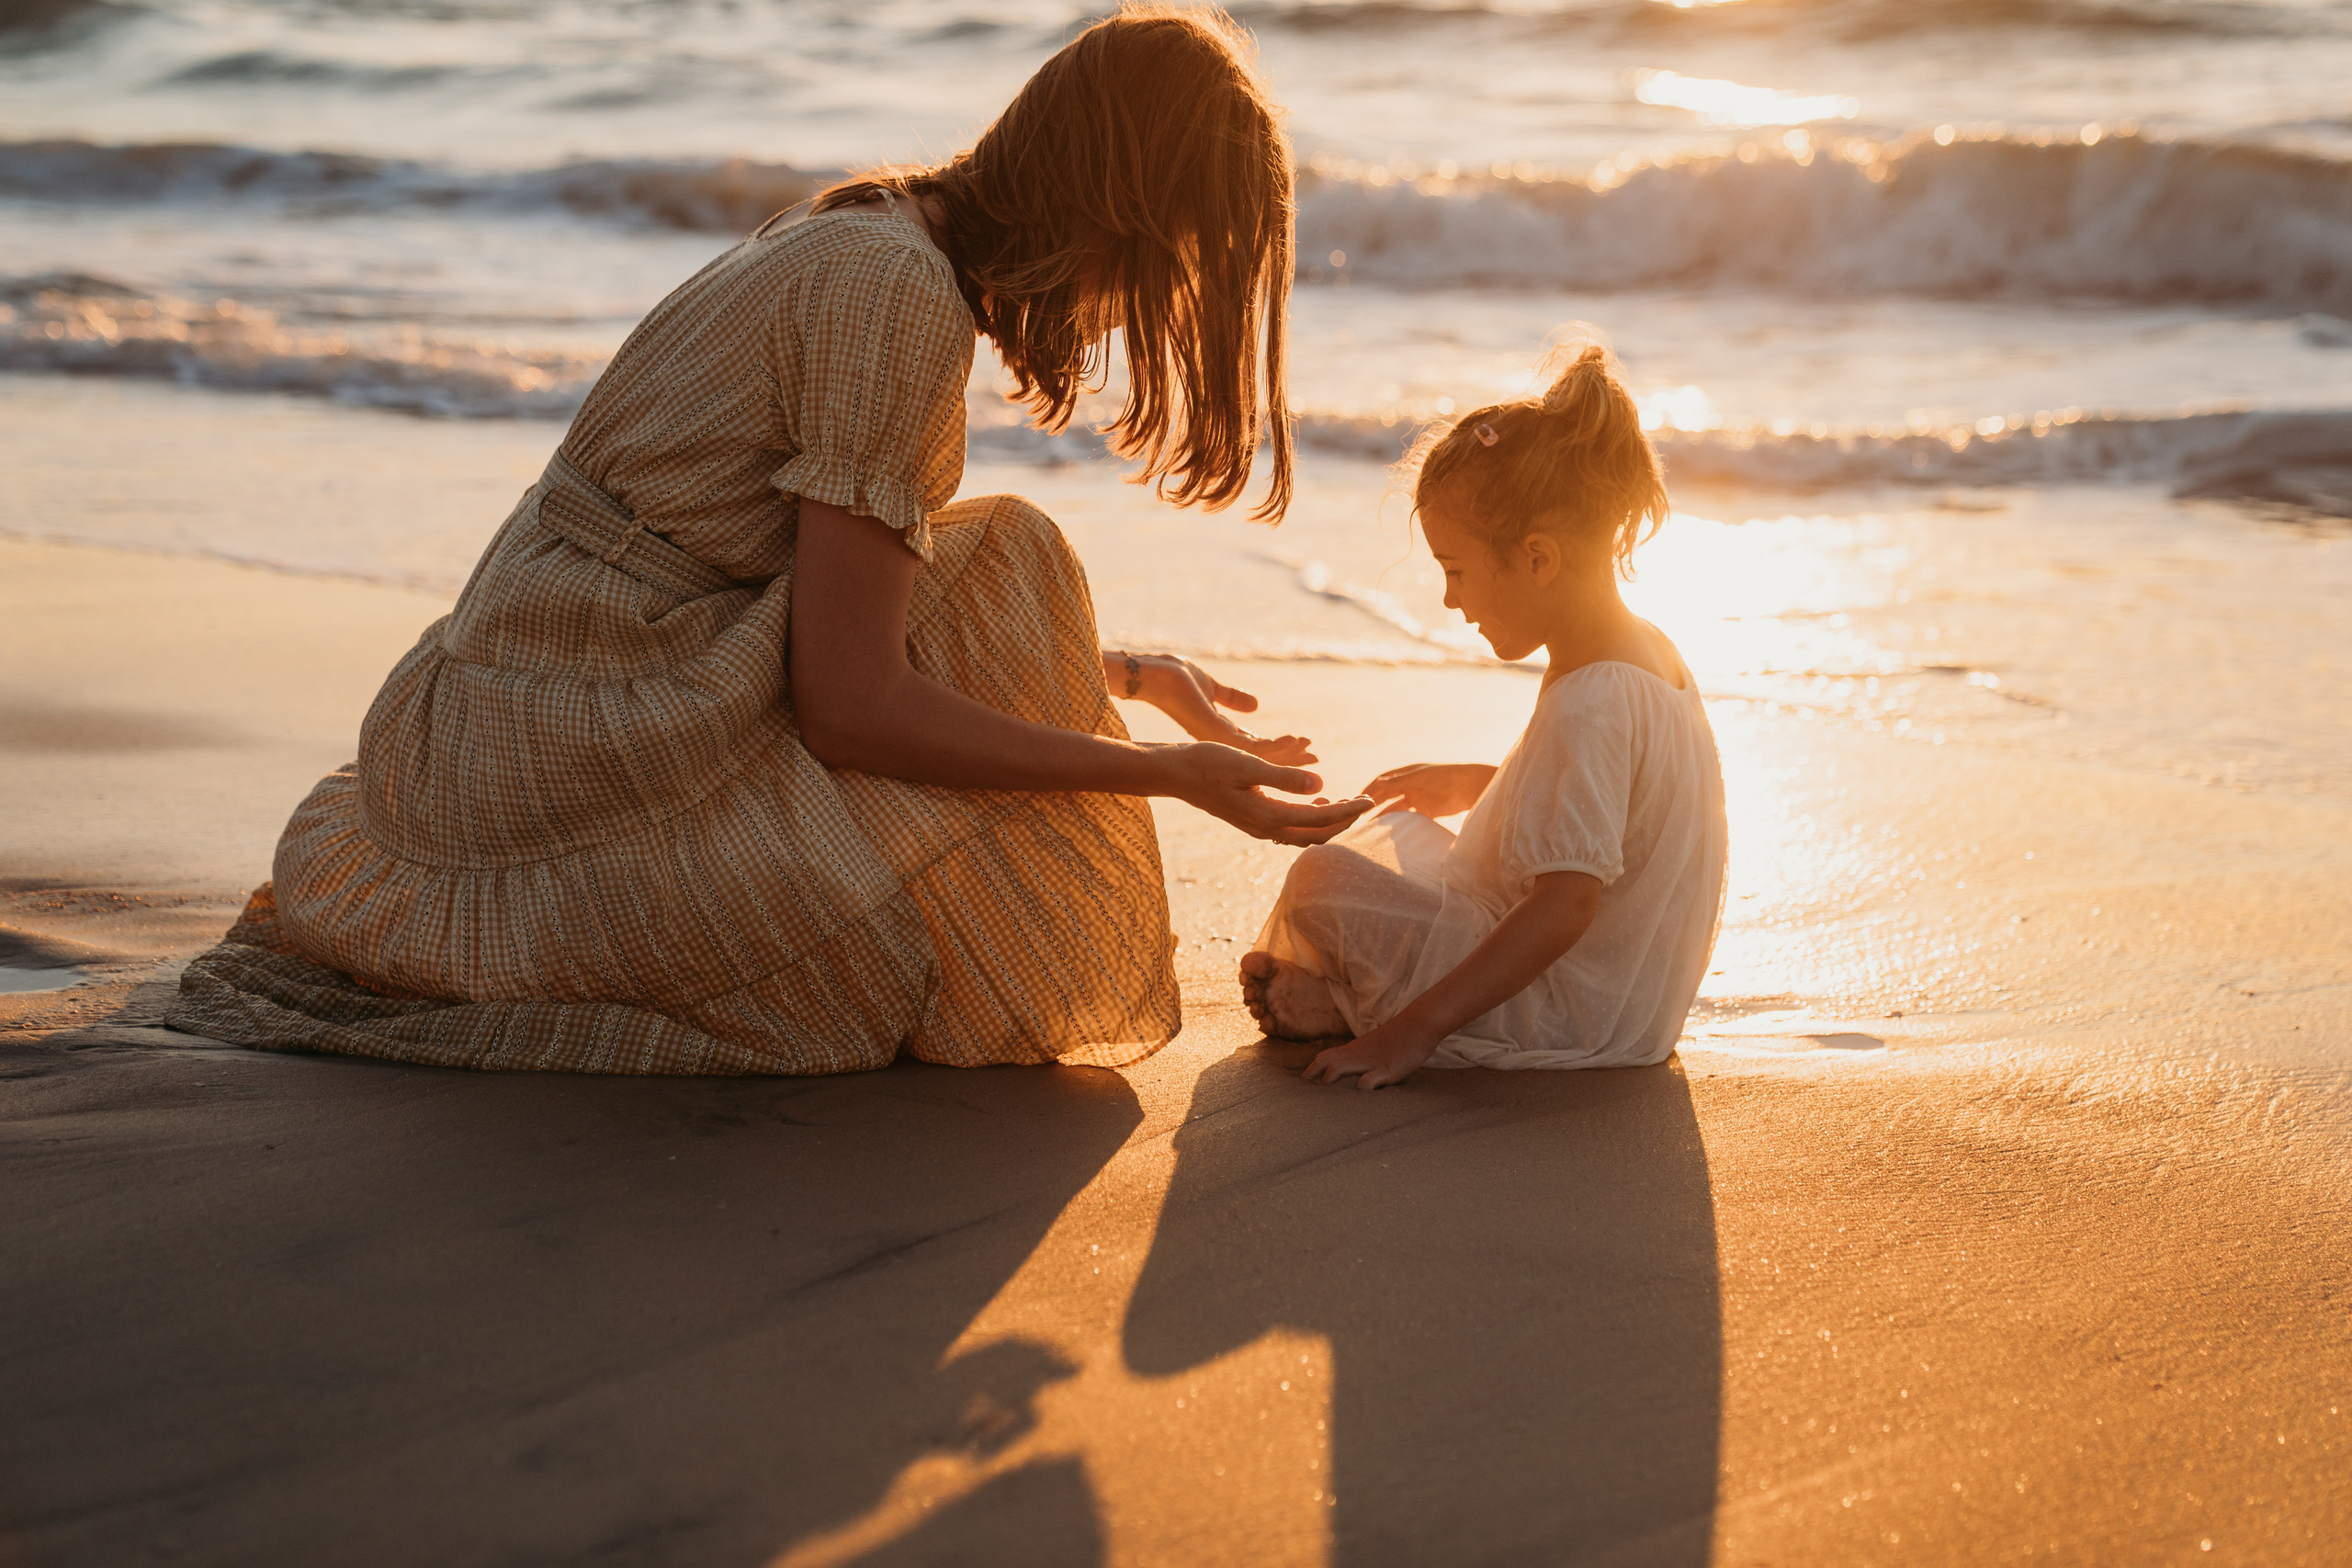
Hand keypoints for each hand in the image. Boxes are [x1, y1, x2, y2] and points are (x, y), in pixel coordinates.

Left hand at [1107, 652, 1313, 765]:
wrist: (1156, 675)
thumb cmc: (1178, 677)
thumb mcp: (1213, 688)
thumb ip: (1233, 698)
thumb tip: (1256, 704)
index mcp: (1221, 732)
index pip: (1256, 749)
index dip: (1281, 750)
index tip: (1304, 747)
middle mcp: (1220, 743)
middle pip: (1262, 759)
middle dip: (1291, 759)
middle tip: (1316, 759)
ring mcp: (1218, 742)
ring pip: (1260, 758)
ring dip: (1287, 754)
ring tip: (1309, 748)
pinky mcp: (1216, 734)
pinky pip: (1252, 747)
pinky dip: (1275, 746)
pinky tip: (1293, 740)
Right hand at [1164, 743, 1370, 846]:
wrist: (1174, 773)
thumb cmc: (1208, 763)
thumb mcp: (1248, 765)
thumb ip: (1284, 778)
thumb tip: (1320, 785)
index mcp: (1268, 816)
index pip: (1320, 819)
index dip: (1349, 810)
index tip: (1369, 798)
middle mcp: (1265, 828)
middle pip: (1317, 835)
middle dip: (1344, 821)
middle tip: (1365, 802)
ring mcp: (1258, 827)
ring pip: (1304, 834)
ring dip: (1328, 822)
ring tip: (1347, 803)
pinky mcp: (1252, 820)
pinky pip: (1290, 828)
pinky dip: (1310, 820)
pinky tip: (1315, 802)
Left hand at [1302, 1016, 1440, 1088]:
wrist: (1418, 1025)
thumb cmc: (1399, 1037)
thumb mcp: (1375, 1046)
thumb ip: (1363, 1056)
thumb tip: (1356, 1072)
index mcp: (1354, 1049)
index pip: (1326, 1056)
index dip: (1313, 1067)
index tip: (1305, 1079)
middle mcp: (1358, 1055)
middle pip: (1326, 1061)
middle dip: (1314, 1074)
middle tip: (1307, 1088)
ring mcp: (1371, 1062)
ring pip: (1340, 1067)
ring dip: (1329, 1078)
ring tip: (1325, 1091)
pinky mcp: (1386, 1070)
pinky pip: (1369, 1079)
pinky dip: (1361, 1086)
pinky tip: (1360, 1092)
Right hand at [1364, 761, 1495, 818]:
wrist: (1473, 788)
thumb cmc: (1447, 778)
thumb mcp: (1420, 779)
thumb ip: (1399, 783)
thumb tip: (1376, 785)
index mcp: (1407, 773)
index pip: (1383, 781)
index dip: (1369, 790)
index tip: (1356, 800)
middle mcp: (1410, 785)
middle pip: (1387, 795)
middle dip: (1373, 804)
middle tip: (1359, 816)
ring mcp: (1419, 798)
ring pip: (1396, 808)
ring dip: (1384, 816)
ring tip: (1370, 827)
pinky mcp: (1427, 811)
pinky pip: (1408, 818)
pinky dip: (1399, 823)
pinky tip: (1390, 831)